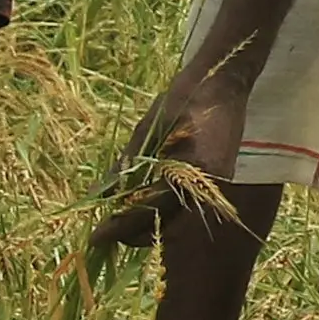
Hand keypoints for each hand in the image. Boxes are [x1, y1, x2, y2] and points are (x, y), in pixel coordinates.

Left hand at [91, 57, 249, 259]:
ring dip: (146, 224)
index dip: (119, 227)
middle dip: (132, 231)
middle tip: (105, 230)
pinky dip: (162, 210)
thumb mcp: (147, 128)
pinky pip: (184, 207)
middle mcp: (205, 186)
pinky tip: (142, 202)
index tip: (95, 238)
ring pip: (173, 220)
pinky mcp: (216, 183)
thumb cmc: (183, 98)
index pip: (148, 210)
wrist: (223, 81)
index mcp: (188, 170)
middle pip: (162, 225)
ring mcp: (215, 186)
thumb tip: (101, 196)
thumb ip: (126, 165)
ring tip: (119, 218)